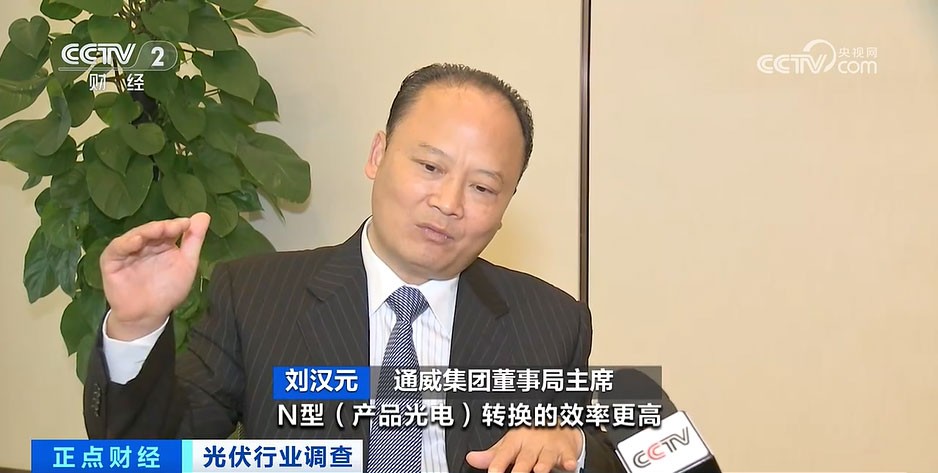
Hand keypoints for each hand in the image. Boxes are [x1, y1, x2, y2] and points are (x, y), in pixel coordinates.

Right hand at [101, 212, 210, 340]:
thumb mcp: (187, 264)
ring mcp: (127, 251)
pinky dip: (126, 243)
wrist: (149, 315)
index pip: (168, 229)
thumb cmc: (168, 290)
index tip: (187, 224)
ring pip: (135, 236)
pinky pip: (117, 249)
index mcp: (161, 243)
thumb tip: (204, 215)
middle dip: (163, 227)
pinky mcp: (111, 261)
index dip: (176, 225)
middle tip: (174, 226)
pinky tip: (137, 241)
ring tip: (159, 229)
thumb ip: (194, 241)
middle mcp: (144, 244)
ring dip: (146, 231)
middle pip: (152, 230)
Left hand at [465, 426, 581, 472]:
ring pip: (546, 457)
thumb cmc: (531, 438)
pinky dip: (569, 461)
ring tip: (539, 470)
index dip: (497, 464)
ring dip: (544, 463)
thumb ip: (493, 455)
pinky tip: (569, 465)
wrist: (558, 425)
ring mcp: (550, 446)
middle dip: (520, 468)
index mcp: (516, 441)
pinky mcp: (566, 451)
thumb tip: (471, 459)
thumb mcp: (510, 443)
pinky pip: (569, 456)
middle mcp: (533, 443)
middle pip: (525, 458)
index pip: (504, 453)